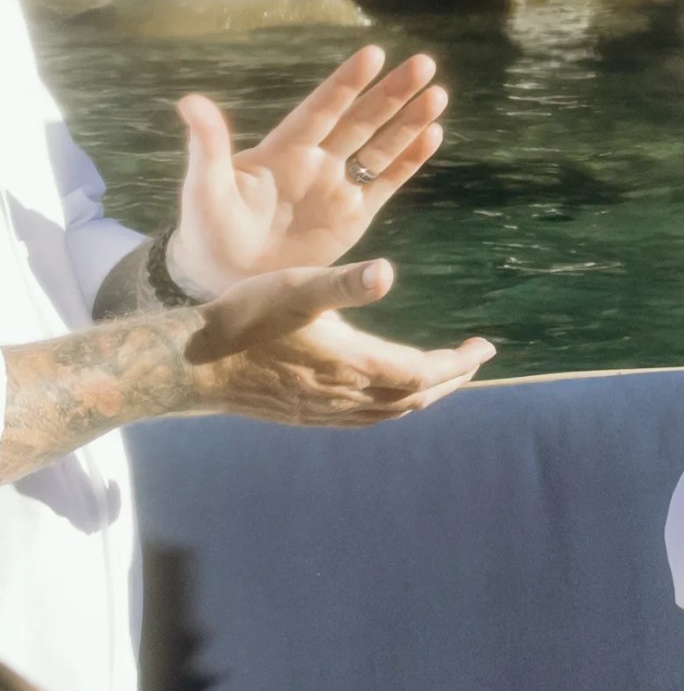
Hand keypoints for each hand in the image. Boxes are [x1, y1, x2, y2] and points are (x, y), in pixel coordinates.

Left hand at [169, 46, 449, 297]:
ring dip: (408, 121)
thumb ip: (207, 145)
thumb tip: (189, 101)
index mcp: (284, 150)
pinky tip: (432, 134)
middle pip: (361, 119)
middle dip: (392, 93)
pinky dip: (409, 160)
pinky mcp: (353, 215)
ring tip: (438, 94)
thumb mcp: (203, 187)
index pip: (322, 109)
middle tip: (423, 63)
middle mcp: (317, 160)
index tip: (373, 53)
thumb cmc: (207, 228)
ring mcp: (337, 186)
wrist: (223, 277)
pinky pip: (387, 182)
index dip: (346, 83)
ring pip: (380, 146)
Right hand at [183, 260, 493, 426]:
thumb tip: (389, 272)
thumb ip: (347, 283)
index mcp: (352, 364)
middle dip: (451, 379)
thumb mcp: (299, 286)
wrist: (188, 365)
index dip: (459, 363)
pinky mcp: (300, 414)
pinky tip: (381, 394)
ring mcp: (320, 409)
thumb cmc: (244, 317)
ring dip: (421, 395)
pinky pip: (360, 418)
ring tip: (441, 377)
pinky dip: (387, 406)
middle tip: (475, 359)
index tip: (487, 347)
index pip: (423, 373)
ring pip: (387, 411)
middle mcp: (342, 395)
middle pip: (413, 397)